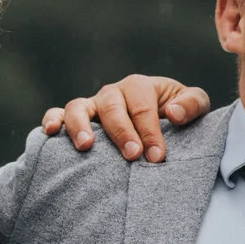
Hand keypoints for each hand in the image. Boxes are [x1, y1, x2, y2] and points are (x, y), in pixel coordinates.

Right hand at [44, 77, 212, 161]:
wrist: (162, 120)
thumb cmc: (178, 113)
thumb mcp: (194, 105)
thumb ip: (192, 104)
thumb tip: (174, 112)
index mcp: (141, 86)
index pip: (143, 107)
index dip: (150, 131)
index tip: (156, 157)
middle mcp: (113, 93)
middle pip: (113, 108)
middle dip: (122, 132)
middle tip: (132, 155)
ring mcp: (93, 105)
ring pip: (79, 107)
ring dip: (81, 125)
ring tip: (87, 146)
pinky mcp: (76, 118)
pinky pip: (58, 114)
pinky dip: (52, 119)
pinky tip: (50, 132)